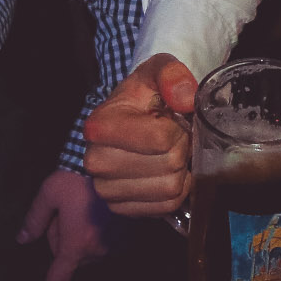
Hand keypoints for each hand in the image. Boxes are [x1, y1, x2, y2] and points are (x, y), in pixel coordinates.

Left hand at [19, 168, 110, 280]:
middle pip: (68, 256)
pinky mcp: (126, 237)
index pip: (57, 279)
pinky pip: (101, 243)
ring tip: (83, 206)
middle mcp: (96, 252)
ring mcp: (113, 246)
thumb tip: (22, 239)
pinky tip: (96, 211)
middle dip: (61, 238)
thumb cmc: (79, 179)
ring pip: (85, 249)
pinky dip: (95, 232)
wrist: (118, 165)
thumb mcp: (49, 193)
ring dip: (79, 235)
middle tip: (64, 211)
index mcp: (75, 245)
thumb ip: (34, 219)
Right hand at [81, 53, 197, 216]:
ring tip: (169, 153)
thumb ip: (171, 75)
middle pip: (168, 164)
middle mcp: (95, 161)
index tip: (171, 119)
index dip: (177, 127)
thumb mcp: (156, 72)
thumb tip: (185, 98)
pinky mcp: (120, 208)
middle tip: (173, 137)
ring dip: (181, 170)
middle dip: (181, 148)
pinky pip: (166, 206)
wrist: (125, 121)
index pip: (161, 138)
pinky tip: (167, 172)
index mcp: (100, 126)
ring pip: (170, 188)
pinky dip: (176, 190)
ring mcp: (105, 189)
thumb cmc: (142, 97)